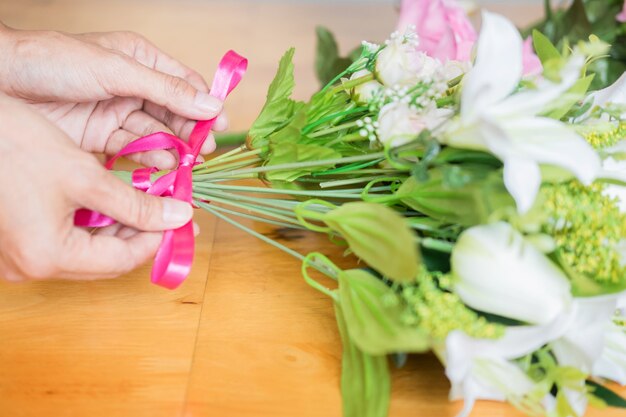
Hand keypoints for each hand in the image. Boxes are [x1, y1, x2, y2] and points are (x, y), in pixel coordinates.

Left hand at [0, 25, 226, 168]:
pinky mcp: (100, 137)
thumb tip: (211, 105)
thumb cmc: (54, 61)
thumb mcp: (116, 71)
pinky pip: (134, 150)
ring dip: (173, 150)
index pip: (184, 84)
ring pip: (157, 135)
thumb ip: (165, 89)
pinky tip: (163, 167)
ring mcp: (116, 113)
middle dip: (190, 133)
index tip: (220, 128)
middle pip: (174, 113)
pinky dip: (150, 160)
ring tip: (186, 165)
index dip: (205, 105)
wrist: (0, 83)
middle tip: (203, 154)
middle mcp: (133, 87)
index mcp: (140, 60)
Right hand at [0, 93, 193, 281]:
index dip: (156, 238)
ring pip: (85, 251)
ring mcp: (18, 256)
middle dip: (140, 233)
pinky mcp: (13, 241)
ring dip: (118, 227)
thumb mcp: (83, 175)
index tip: (180, 216)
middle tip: (168, 208)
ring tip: (145, 200)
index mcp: (47, 256)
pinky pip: (63, 240)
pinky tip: (110, 199)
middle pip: (104, 260)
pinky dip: (91, 223)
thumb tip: (178, 218)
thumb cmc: (12, 144)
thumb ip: (135, 203)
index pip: (121, 261)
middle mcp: (30, 267)